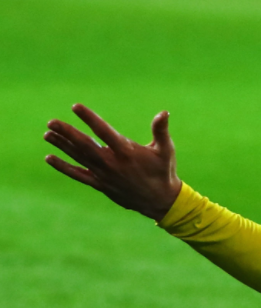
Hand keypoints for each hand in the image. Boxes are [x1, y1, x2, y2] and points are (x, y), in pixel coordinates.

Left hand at [44, 104, 180, 220]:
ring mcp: (104, 175)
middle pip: (85, 145)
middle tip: (51, 122)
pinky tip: (50, 158)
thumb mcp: (166, 150)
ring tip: (47, 134)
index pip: (104, 132)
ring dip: (62, 146)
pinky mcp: (100, 184)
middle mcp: (112, 163)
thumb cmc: (163, 172)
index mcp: (127, 152)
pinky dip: (64, 167)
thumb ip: (161, 131)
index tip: (75, 106)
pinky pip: (78, 175)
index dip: (89, 118)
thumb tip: (164, 112)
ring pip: (79, 158)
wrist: (160, 201)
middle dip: (67, 133)